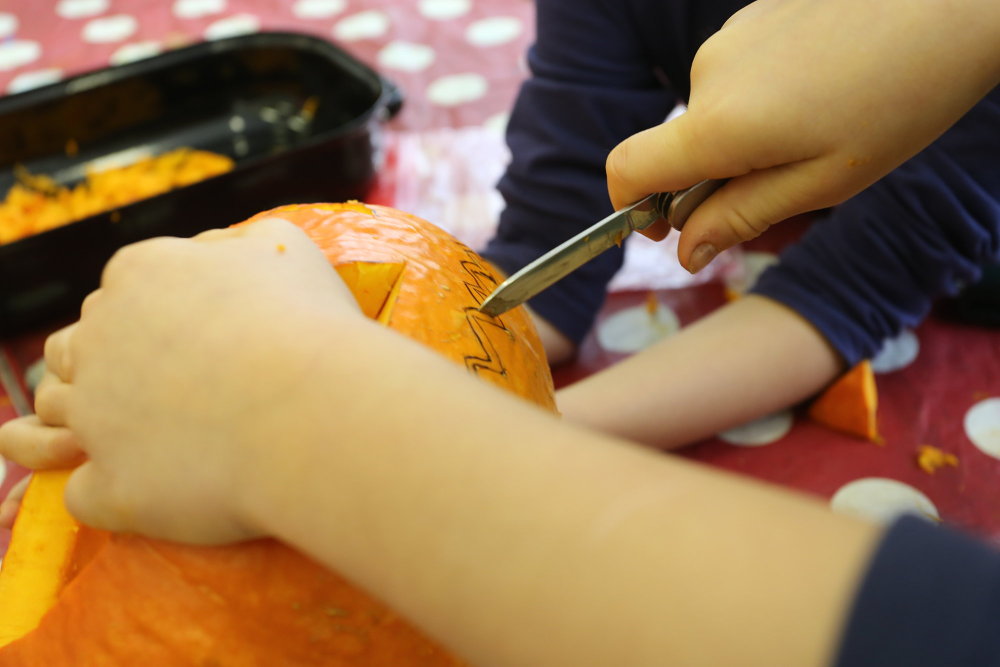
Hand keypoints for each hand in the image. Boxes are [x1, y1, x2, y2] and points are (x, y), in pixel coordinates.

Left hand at [0, 218, 361, 543]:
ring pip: (55, 416)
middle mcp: (99, 340)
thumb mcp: (282, 250)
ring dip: (69, 426)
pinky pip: (81, 492)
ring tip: (81, 441)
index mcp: (140, 275)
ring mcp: (94, 416)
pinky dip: (101, 491)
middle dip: (100, 366)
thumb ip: (236, 244)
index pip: (117, 294)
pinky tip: (120, 495)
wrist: (311, 413)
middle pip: (74, 351)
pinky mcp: (109, 486)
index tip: (178, 339)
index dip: (143, 319)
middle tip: (143, 390)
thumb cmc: (308, 326)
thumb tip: (217, 251)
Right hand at [607, 0, 999, 271]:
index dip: (633, 207)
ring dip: (748, 134)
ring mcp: (730, 37)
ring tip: (825, 122)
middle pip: (680, 145)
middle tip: (796, 176)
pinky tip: (826, 85)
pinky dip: (765, 97)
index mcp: (719, 124)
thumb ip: (741, 217)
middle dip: (719, 175)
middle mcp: (709, 73)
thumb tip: (685, 252)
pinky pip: (738, 75)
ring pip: (715, 111)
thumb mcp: (823, 182)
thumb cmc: (902, 97)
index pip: (628, 168)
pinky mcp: (754, 15)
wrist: (955, 1)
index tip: (667, 229)